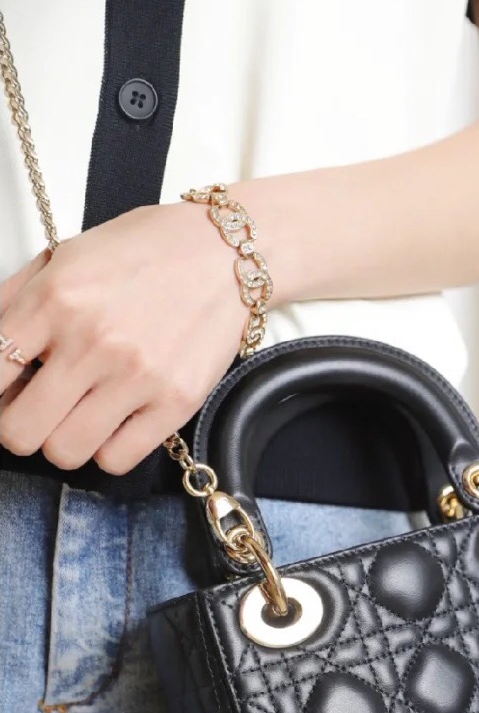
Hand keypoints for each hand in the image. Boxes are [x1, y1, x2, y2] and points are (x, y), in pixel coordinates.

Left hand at [0, 202, 246, 473]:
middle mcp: (92, 342)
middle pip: (20, 431)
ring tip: (76, 418)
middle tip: (34, 412)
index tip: (4, 392)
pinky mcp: (175, 402)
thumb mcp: (65, 257)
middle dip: (19, 426)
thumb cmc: (145, 253)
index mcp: (55, 299)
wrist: (223, 254)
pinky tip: (114, 424)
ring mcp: (136, 376)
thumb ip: (15, 301)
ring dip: (62, 441)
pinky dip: (107, 450)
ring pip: (65, 452)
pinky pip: (117, 459)